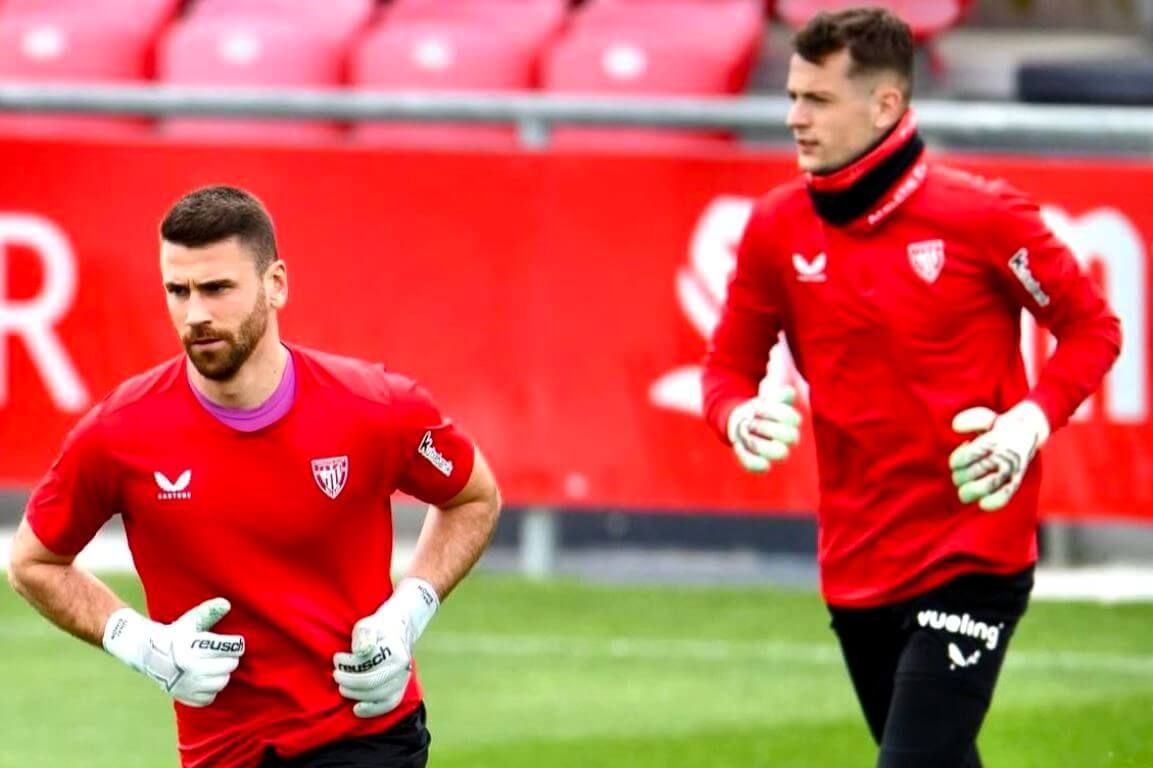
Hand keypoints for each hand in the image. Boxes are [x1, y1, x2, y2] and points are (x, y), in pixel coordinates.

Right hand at [102, 597, 244, 706]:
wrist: (150, 654)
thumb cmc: (175, 635)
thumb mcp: (190, 620)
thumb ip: (209, 611)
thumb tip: (227, 604)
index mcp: (193, 648)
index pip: (230, 649)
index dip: (236, 645)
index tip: (235, 643)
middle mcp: (191, 668)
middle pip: (229, 666)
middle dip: (230, 659)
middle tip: (225, 655)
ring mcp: (188, 685)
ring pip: (222, 682)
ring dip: (222, 674)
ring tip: (215, 666)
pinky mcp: (185, 697)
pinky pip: (210, 697)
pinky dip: (210, 690)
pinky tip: (205, 679)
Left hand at [333, 578, 438, 717]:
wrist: (397, 631)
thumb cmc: (377, 628)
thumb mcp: (368, 625)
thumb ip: (364, 635)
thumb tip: (360, 651)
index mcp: (395, 651)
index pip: (369, 664)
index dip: (349, 664)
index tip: (337, 658)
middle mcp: (402, 668)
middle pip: (372, 682)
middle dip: (349, 681)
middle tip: (336, 674)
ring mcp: (402, 681)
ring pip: (377, 696)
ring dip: (355, 694)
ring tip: (342, 687)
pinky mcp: (399, 690)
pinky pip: (387, 705)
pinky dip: (372, 710)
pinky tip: (357, 708)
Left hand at [726, 384, 802, 472]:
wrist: (743, 423)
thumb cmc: (758, 411)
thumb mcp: (766, 399)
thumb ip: (777, 395)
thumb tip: (788, 391)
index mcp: (790, 422)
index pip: (793, 418)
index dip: (774, 412)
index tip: (756, 407)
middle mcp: (786, 439)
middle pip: (791, 437)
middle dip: (767, 427)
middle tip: (750, 421)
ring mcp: (774, 452)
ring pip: (781, 454)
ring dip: (760, 442)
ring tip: (745, 433)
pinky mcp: (762, 463)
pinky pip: (761, 467)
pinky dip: (747, 457)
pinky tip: (738, 445)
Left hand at [949, 401, 1049, 510]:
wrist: (1028, 430)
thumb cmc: (998, 426)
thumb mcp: (985, 417)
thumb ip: (970, 419)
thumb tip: (955, 427)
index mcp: (994, 439)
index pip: (969, 455)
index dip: (957, 461)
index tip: (957, 462)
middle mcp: (1003, 455)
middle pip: (975, 472)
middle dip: (960, 477)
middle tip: (959, 476)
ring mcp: (1011, 469)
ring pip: (988, 485)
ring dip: (971, 491)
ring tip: (964, 492)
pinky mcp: (1016, 481)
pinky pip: (1006, 495)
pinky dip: (994, 502)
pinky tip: (982, 504)